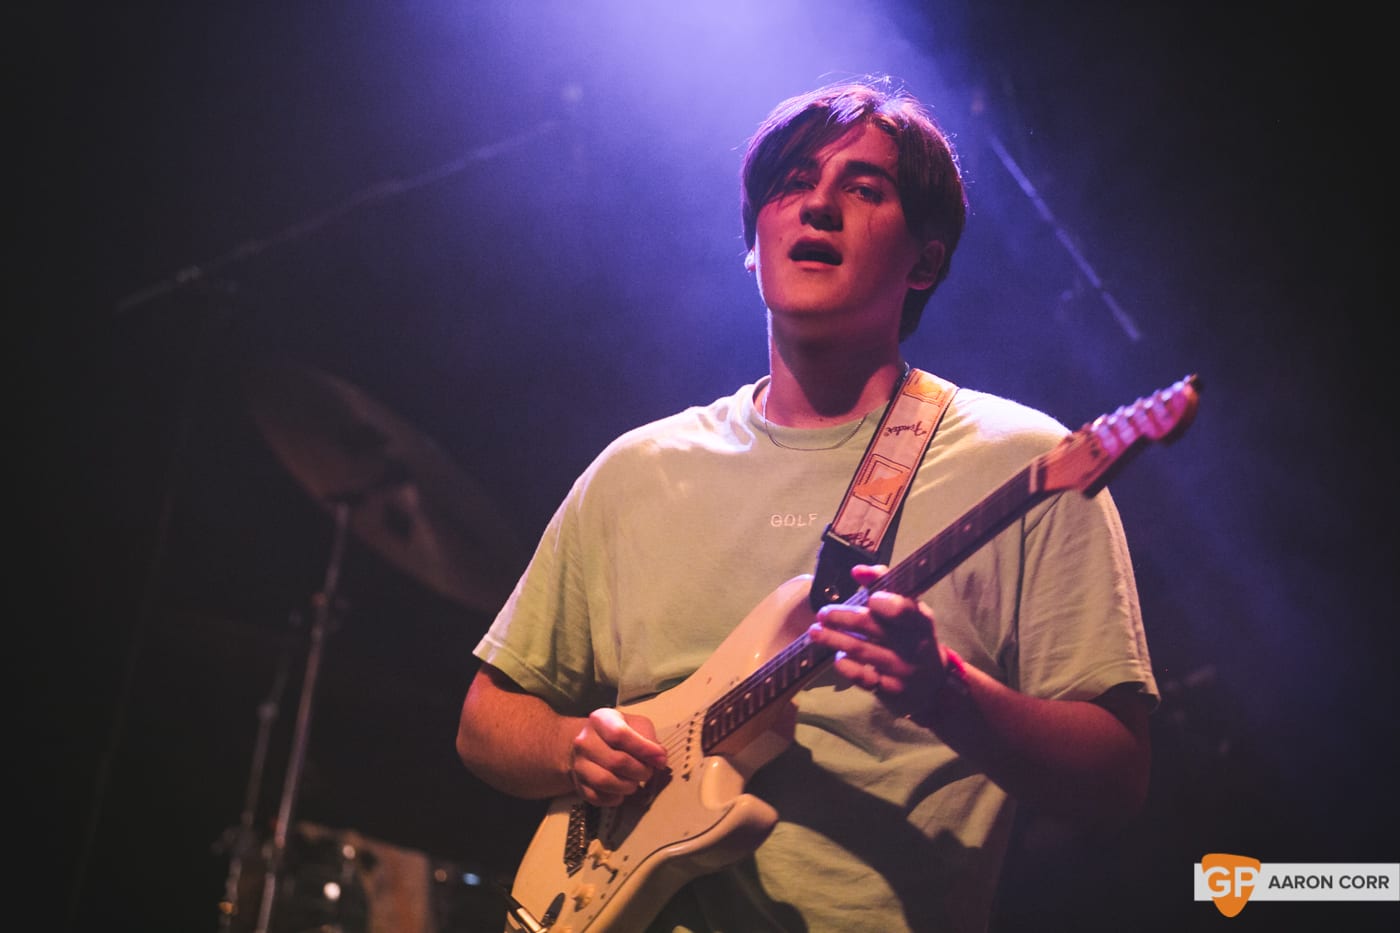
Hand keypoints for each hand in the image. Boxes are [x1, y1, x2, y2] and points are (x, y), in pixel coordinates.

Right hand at [568, 707, 669, 806]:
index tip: (660, 758)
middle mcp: (584, 741)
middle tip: (647, 772)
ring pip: (605, 781)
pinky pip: (597, 797)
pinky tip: (621, 791)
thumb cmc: (618, 734)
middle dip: (639, 771)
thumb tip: (660, 759)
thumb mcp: (636, 725)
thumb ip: (650, 739)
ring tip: (634, 782)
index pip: (620, 735)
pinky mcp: (578, 784)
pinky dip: (615, 798)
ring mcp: (578, 763)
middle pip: (616, 761)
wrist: (589, 744)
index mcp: (600, 720)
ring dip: (628, 786)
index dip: (643, 749)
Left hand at [809, 564, 947, 715]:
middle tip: (823, 613)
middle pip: (874, 628)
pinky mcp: (890, 690)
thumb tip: (858, 571)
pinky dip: (846, 666)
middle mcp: (913, 646)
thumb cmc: (913, 636)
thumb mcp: (909, 610)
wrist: (932, 684)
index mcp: (919, 621)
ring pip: (863, 651)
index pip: (906, 610)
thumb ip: (884, 585)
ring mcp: (902, 670)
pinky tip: (837, 657)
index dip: (888, 604)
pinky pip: (863, 678)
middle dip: (844, 618)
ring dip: (834, 640)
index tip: (870, 598)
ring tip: (815, 632)